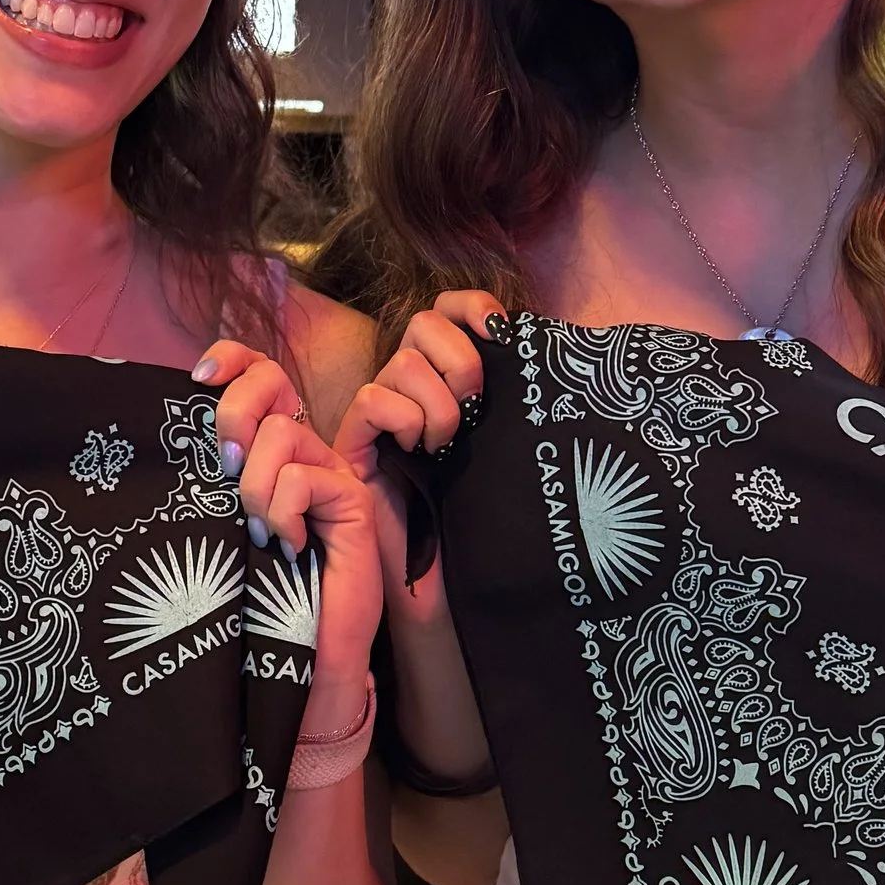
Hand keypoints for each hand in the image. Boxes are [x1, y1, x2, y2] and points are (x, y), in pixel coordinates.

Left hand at [194, 342, 383, 693]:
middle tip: (224, 467)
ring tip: (259, 533)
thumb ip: (209, 477)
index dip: (232, 359)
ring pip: (281, 436)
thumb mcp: (219, 522)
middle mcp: (305, 450)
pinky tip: (288, 546)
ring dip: (255, 489)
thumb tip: (174, 436)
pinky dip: (284, 514)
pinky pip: (303, 480)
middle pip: (271, 383)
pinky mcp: (353, 501)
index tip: (198, 378)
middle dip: (234, 416)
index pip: (260, 371)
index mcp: (272, 447)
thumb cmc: (254, 593)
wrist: (300, 652)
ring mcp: (332, 472)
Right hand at [333, 291, 503, 621]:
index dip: (474, 306)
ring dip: (438, 405)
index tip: (504, 334)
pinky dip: (403, 421)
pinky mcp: (352, 441)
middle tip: (474, 412)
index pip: (450, 308)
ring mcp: (379, 412)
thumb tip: (532, 346)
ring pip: (401, 362)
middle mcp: (410, 386)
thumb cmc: (478, 516)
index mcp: (446, 376)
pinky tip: (415, 454)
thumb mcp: (505, 443)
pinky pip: (373, 400)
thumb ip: (512, 396)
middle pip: (425, 321)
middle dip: (461, 361)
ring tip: (444, 447)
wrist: (444, 578)